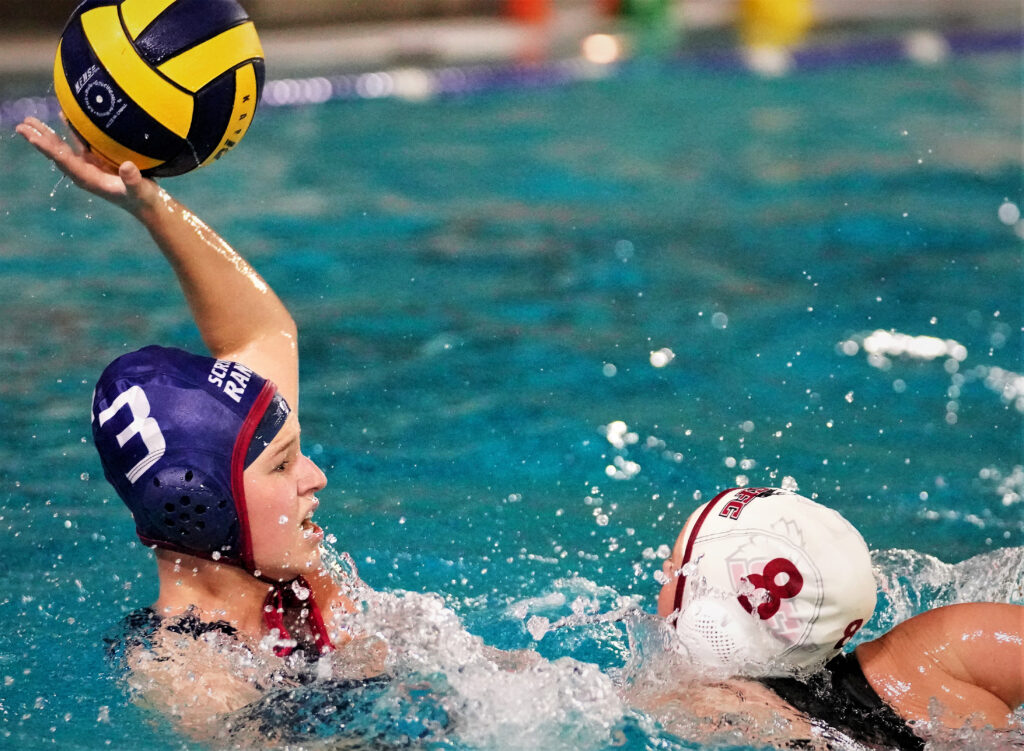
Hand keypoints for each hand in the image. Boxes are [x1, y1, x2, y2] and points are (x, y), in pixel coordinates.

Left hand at [15, 116, 162, 214]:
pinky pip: (78, 143)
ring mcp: (89, 165)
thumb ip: (133, 180)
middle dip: (39, 139)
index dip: (47, 148)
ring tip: (31, 121)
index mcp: (88, 179)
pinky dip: (69, 130)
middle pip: (57, 153)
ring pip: (64, 147)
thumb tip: (127, 166)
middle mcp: (84, 171)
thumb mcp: (141, 191)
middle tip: (21, 124)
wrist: (149, 204)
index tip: (31, 137)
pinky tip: (63, 117)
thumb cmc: (144, 199)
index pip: (63, 161)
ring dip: (48, 134)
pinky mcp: (98, 161)